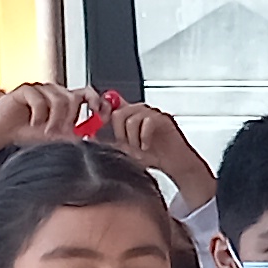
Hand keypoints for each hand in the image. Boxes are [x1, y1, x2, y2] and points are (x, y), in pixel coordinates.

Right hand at [0, 82, 88, 175]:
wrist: (1, 131)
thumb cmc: (27, 132)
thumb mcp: (55, 137)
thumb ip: (72, 134)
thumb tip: (90, 137)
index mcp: (64, 100)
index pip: (87, 93)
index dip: (96, 101)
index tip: (100, 113)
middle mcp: (54, 92)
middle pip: (73, 98)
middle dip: (69, 119)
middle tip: (59, 132)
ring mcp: (40, 89)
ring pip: (58, 99)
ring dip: (54, 119)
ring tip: (44, 130)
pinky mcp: (25, 90)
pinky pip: (39, 99)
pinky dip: (38, 114)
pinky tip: (33, 122)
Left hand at [99, 98, 215, 209]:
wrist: (174, 162)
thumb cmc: (153, 155)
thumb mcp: (127, 149)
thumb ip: (112, 141)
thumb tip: (93, 139)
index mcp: (129, 115)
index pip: (111, 105)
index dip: (103, 112)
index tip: (99, 126)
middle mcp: (139, 111)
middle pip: (118, 112)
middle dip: (119, 133)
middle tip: (126, 146)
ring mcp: (151, 113)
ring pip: (131, 118)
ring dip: (132, 138)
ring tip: (138, 148)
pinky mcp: (163, 119)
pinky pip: (148, 121)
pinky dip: (144, 138)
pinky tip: (147, 146)